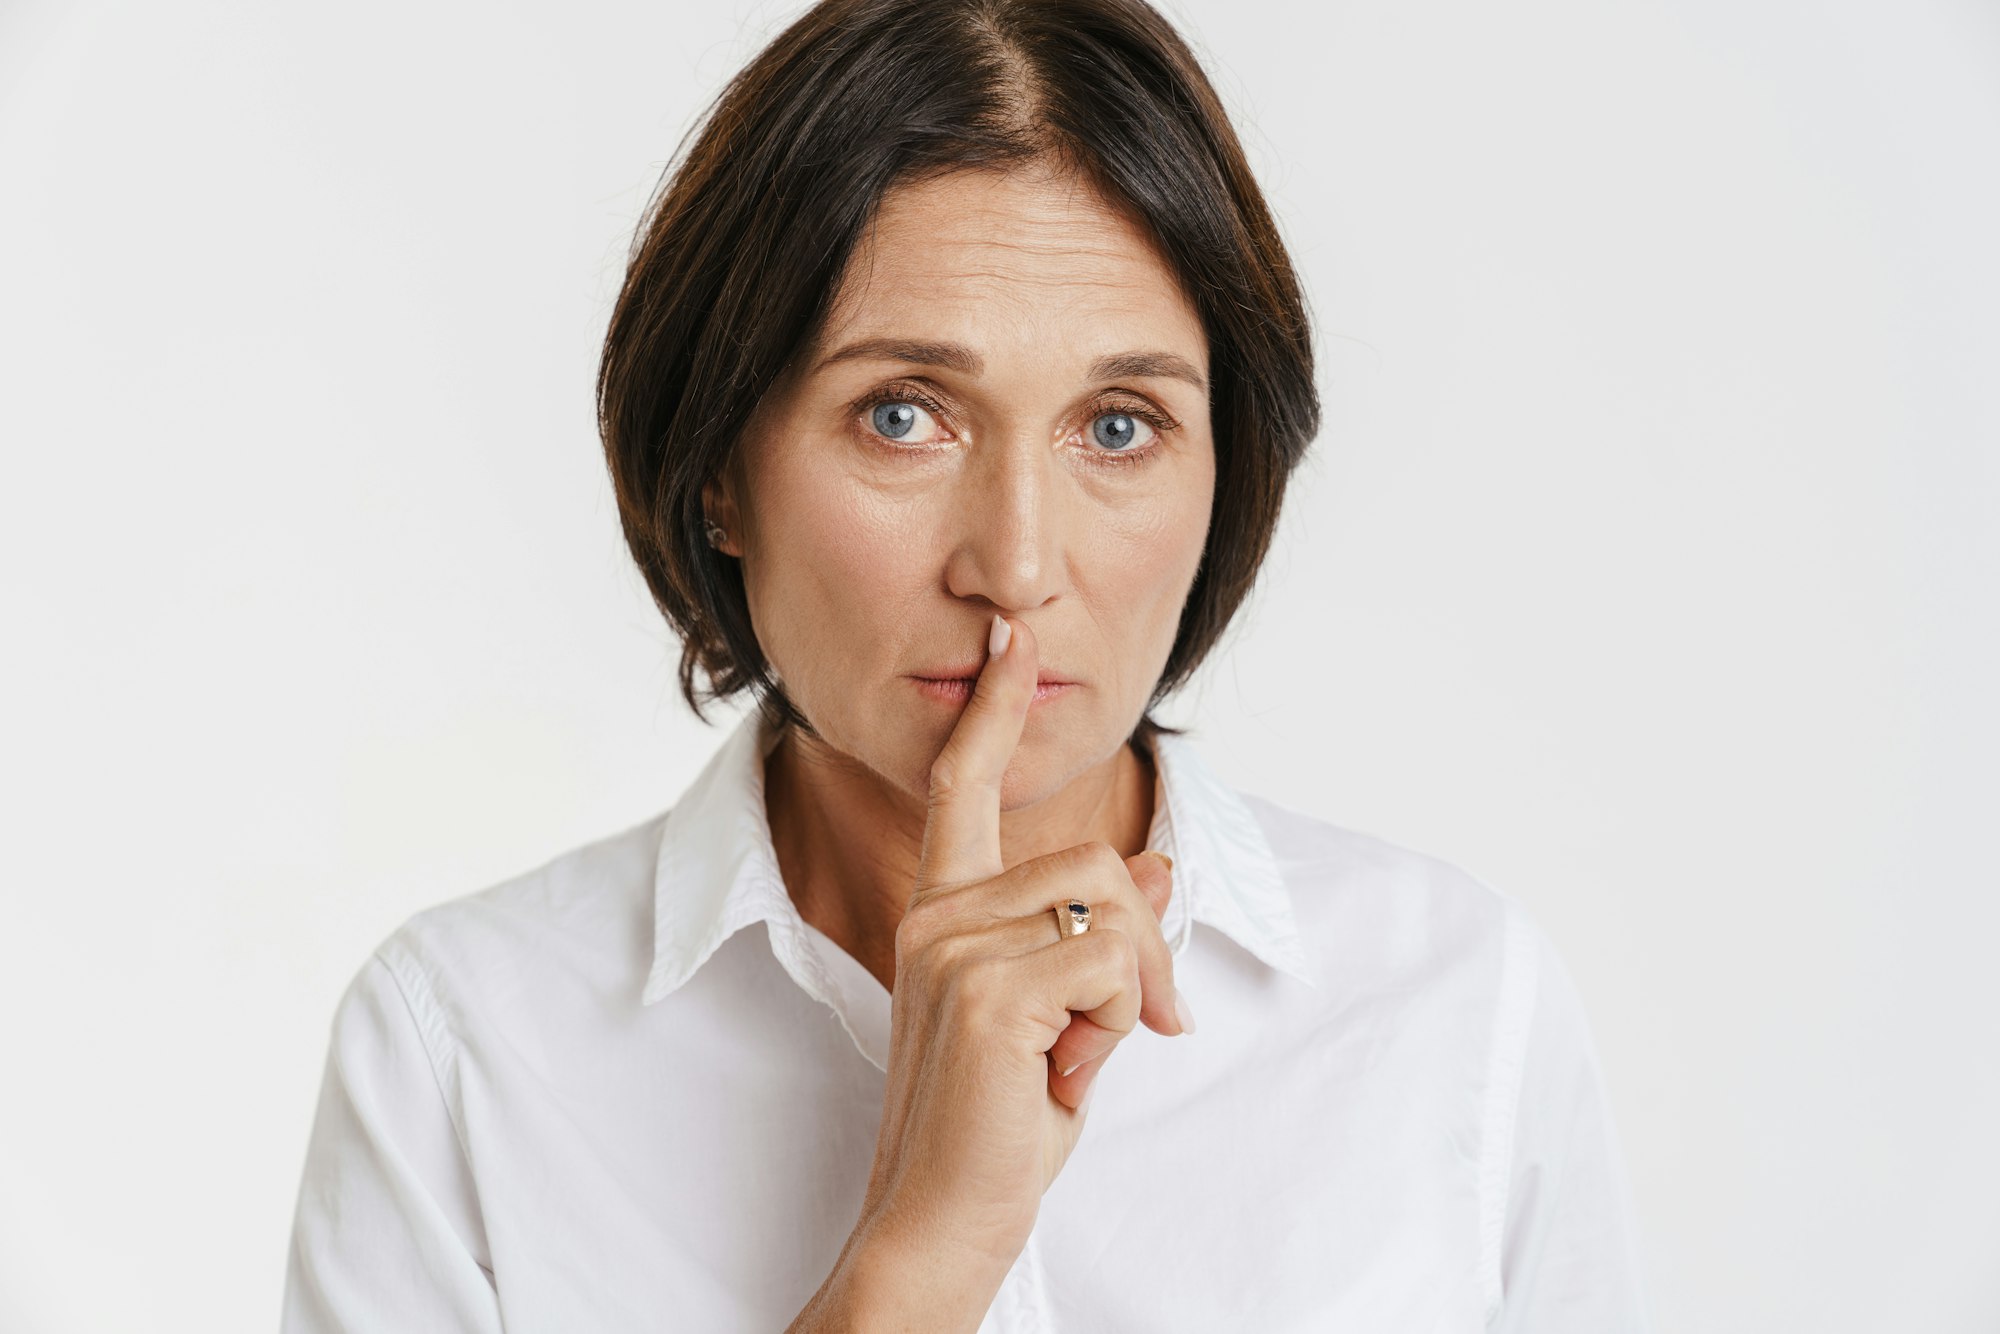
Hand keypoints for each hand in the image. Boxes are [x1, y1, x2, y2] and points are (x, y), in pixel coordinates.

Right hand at [847, 612, 1189, 1308]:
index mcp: (942, 912)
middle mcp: (935, 915)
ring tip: (1075, 1058)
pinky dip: (1119, 1026)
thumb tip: (1161, 866)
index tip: (1008, 639)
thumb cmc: (994, 1123)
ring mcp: (950, 947)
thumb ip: (1096, 937)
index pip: (962, 788)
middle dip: (1148, 948)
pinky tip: (1063, 1076)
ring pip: (1114, 908)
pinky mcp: (984, 990)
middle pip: (1097, 862)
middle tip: (1134, 1029)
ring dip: (1130, 994)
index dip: (992, 715)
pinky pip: (1112, 963)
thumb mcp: (1061, 1017)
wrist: (942, 1218)